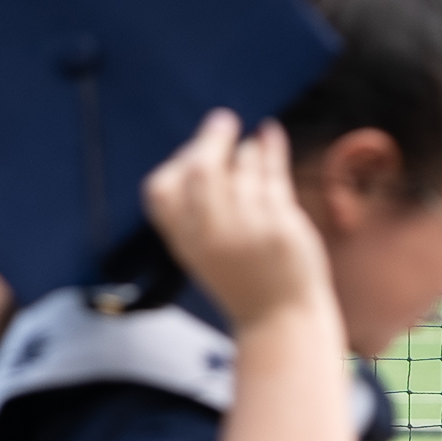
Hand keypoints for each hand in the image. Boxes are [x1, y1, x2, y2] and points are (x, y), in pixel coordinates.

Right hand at [142, 111, 331, 330]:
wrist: (278, 320)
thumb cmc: (241, 278)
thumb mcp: (202, 249)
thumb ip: (196, 208)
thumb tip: (204, 146)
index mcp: (184, 242)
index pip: (162, 190)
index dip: (177, 162)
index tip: (195, 152)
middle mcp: (210, 235)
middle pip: (201, 171)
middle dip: (211, 139)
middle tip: (222, 120)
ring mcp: (246, 231)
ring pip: (241, 169)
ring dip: (245, 148)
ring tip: (251, 143)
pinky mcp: (279, 227)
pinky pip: (272, 174)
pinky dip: (271, 147)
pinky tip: (270, 133)